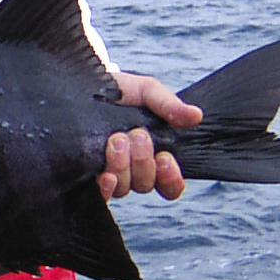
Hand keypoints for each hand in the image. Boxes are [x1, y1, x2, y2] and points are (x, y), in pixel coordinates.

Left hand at [97, 72, 202, 201]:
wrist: (83, 85)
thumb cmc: (119, 91)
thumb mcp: (146, 91)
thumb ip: (170, 105)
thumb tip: (196, 116)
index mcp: (153, 155)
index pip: (170, 185)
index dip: (171, 179)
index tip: (165, 158)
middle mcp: (133, 170)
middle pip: (146, 184)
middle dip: (143, 161)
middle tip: (137, 135)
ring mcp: (110, 174)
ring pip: (124, 188)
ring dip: (123, 166)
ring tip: (116, 140)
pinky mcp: (88, 175)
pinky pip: (101, 195)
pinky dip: (106, 189)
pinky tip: (105, 176)